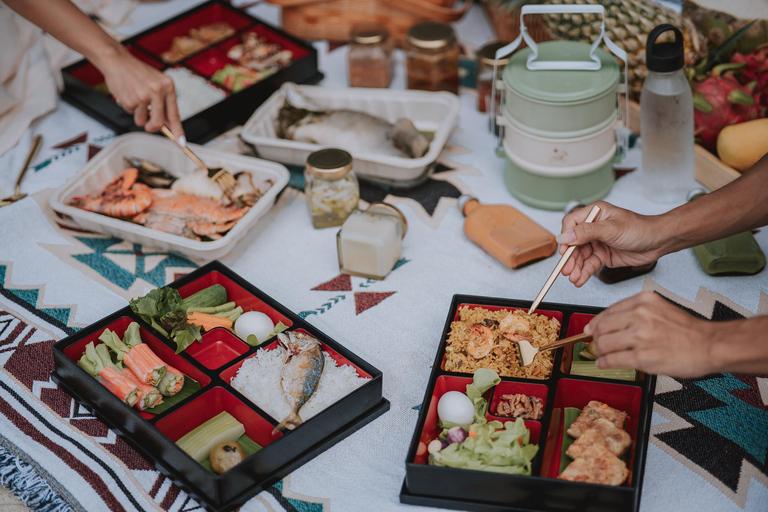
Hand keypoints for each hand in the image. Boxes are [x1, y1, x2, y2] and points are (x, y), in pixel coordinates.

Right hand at [97, 48, 183, 136]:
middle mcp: (157, 91)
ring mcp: (143, 96)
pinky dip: (129, 107)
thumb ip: (164, 103)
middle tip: (149, 127)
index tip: (181, 142)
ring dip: (138, 116)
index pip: (175, 113)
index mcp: (168, 86)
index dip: (178, 130)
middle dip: (152, 128)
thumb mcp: (157, 83)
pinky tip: (127, 94)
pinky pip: (131, 113)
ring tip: (135, 100)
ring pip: (142, 121)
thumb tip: (168, 125)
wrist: (118, 60)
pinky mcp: (130, 100)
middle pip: (158, 123)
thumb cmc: (139, 73)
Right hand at [557, 201, 663, 286]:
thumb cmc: (640, 228)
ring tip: (573, 278)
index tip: (564, 250)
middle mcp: (593, 228)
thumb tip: (566, 236)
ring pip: (580, 256)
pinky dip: (584, 272)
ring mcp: (597, 242)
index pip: (571, 223)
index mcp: (594, 214)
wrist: (658, 242)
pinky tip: (580, 279)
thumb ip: (587, 232)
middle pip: (573, 243)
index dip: (566, 237)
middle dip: (570, 258)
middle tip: (567, 270)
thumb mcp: (612, 229)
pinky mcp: (603, 255)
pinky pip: (589, 264)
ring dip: (575, 267)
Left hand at [586, 292, 714, 377]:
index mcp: (643, 301)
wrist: (710, 345)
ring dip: (599, 351)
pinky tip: (603, 364)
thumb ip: (636, 312)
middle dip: (596, 337)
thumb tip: (609, 322)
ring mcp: (640, 336)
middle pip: (603, 326)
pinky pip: (613, 360)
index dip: (596, 322)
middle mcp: (640, 315)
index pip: (609, 311)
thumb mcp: (660, 308)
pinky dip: (604, 363)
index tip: (591, 329)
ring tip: (601, 355)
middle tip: (596, 343)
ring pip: (604, 343)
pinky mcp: (642, 357)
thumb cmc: (688, 330)